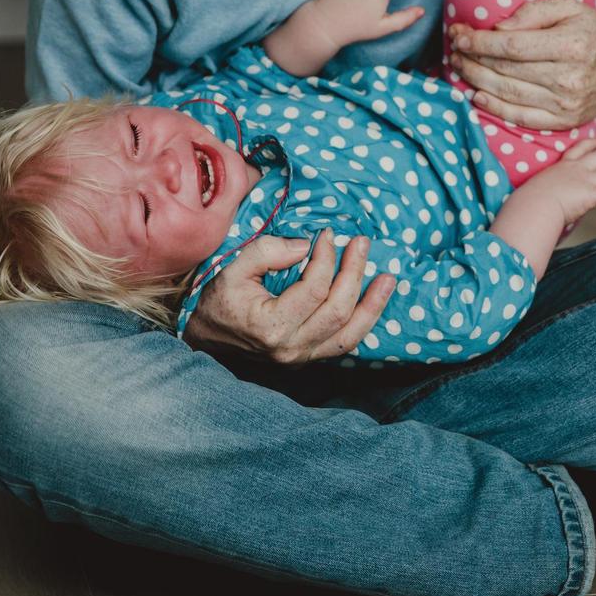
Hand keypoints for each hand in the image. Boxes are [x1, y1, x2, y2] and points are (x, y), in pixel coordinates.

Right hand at [183, 231, 394, 367]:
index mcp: (270, 326)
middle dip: (354, 272)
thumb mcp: (232, 269)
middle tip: (362, 243)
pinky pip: (346, 343)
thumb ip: (267, 251)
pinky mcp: (310, 359)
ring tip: (389, 278)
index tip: (328, 235)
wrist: (205, 341)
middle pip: (338, 310)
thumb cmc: (218, 302)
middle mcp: (291, 348)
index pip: (314, 289)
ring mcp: (303, 358)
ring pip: (350, 334)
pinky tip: (375, 300)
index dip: (327, 259)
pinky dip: (365, 321)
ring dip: (373, 304)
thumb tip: (305, 245)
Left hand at [447, 0, 595, 129]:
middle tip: (454, 49)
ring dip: (476, 81)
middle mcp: (570, 78)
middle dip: (473, 59)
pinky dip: (495, 108)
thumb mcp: (569, 6)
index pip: (513, 46)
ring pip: (509, 94)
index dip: (480, 41)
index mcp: (572, 45)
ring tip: (459, 67)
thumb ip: (533, 12)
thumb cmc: (591, 30)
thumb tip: (498, 28)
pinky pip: (521, 118)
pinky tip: (477, 95)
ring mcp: (566, 104)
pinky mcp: (564, 122)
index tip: (459, 34)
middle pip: (506, 71)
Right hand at [523, 138, 595, 223]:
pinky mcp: (591, 194)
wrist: (533, 204)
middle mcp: (577, 169)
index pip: (579, 149)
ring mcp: (586, 180)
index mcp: (562, 166)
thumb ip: (548, 193)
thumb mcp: (537, 191)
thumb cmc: (529, 201)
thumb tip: (546, 205)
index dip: (591, 145)